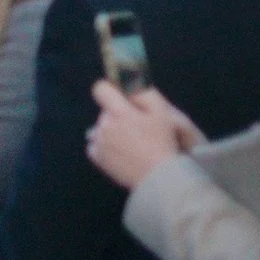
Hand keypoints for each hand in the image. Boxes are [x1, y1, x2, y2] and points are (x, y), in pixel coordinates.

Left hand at [87, 82, 202, 188]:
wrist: (157, 175)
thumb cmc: (162, 141)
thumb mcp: (162, 112)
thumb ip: (144, 93)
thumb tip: (129, 84)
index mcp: (119, 112)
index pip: (100, 89)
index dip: (110, 90)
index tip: (120, 97)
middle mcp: (104, 125)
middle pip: (106, 111)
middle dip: (119, 115)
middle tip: (138, 128)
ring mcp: (99, 142)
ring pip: (101, 128)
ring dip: (113, 131)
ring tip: (133, 143)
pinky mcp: (97, 157)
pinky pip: (97, 144)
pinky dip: (106, 146)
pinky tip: (123, 152)